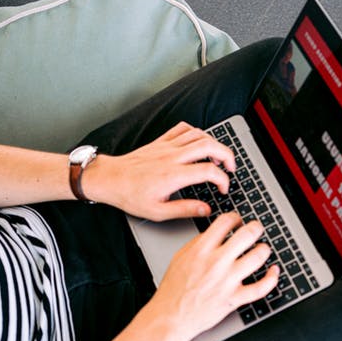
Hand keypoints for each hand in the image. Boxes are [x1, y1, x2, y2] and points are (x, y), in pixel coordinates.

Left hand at [86, 122, 235, 220]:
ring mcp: (167, 146)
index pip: (209, 171)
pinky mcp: (161, 141)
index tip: (222, 189)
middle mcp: (173, 157)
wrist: (110, 179)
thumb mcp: (158, 212)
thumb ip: (185, 210)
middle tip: (231, 168)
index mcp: (174, 175)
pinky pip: (183, 129)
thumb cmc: (130, 196)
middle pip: (210, 146)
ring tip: (219, 156)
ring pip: (199, 135)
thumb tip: (206, 210)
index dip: (223, 180)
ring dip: (214, 143)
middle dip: (227, 155)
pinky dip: (196, 132)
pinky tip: (199, 142)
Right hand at [145, 212, 279, 340]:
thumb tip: (215, 234)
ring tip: (263, 249)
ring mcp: (227, 281)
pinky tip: (274, 271)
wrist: (170, 316)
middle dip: (256, 228)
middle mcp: (216, 263)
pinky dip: (272, 278)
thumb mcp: (180, 257)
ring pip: (257, 257)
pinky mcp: (234, 299)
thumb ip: (198, 243)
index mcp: (201, 250)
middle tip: (257, 229)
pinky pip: (260, 288)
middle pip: (246, 235)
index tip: (238, 221)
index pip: (225, 222)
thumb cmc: (173, 289)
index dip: (235, 218)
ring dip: (264, 250)